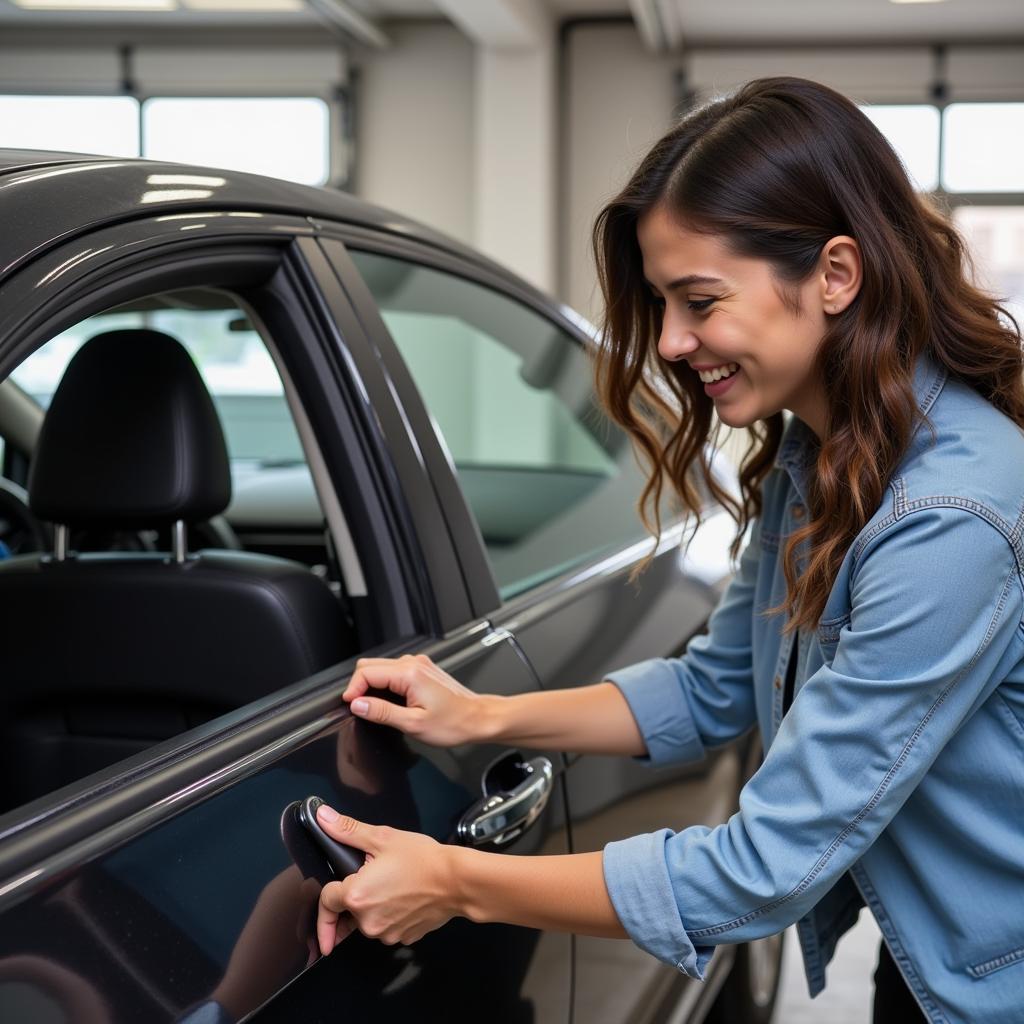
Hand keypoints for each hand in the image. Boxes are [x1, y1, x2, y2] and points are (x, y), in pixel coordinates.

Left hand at [315, 805, 460, 953]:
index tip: (327, 902)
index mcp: (356, 896)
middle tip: (372, 878)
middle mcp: (368, 922)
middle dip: (355, 897)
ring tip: (393, 884)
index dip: (326, 895)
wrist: (457, 881)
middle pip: (347, 912)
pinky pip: (388, 927)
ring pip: (368, 921)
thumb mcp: (383, 838)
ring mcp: (386, 934)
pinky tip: (405, 898)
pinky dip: (391, 915)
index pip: (325, 902)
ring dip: (373, 907)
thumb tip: (323, 817)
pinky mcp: (404, 938)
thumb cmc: (423, 859)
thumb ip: (348, 830)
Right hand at [343, 654, 493, 746]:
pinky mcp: (422, 670)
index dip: (353, 689)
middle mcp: (413, 663)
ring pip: (381, 667)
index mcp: (409, 673)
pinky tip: (390, 702)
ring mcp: (418, 664)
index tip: (350, 706)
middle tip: (359, 708)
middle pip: (370, 665)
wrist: (478, 718)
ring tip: (375, 707)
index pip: (366, 672)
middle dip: (359, 686)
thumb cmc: (453, 723)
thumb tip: (358, 705)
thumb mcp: (412, 724)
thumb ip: (381, 712)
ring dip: (372, 685)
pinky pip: (393, 671)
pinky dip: (385, 684)